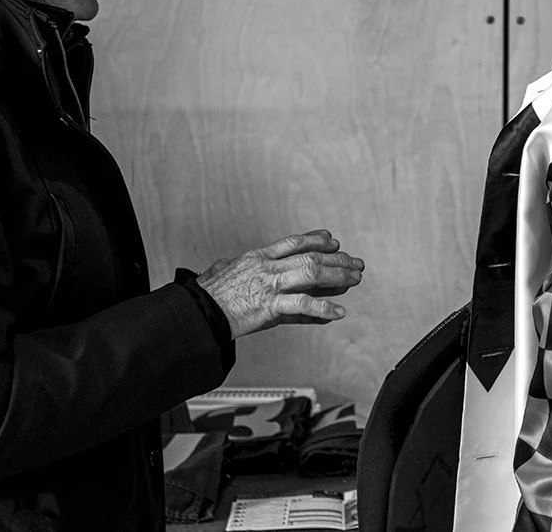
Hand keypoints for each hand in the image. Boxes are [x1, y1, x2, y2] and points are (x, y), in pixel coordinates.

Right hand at [196, 230, 363, 339]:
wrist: (196, 312)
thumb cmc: (208, 296)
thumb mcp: (225, 272)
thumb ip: (241, 270)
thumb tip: (236, 267)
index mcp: (257, 257)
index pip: (293, 242)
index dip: (316, 240)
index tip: (333, 240)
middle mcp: (267, 266)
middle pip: (311, 256)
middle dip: (337, 259)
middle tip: (355, 263)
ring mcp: (270, 284)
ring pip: (312, 273)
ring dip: (338, 276)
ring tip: (355, 279)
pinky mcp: (270, 305)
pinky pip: (303, 304)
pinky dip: (324, 308)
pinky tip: (338, 311)